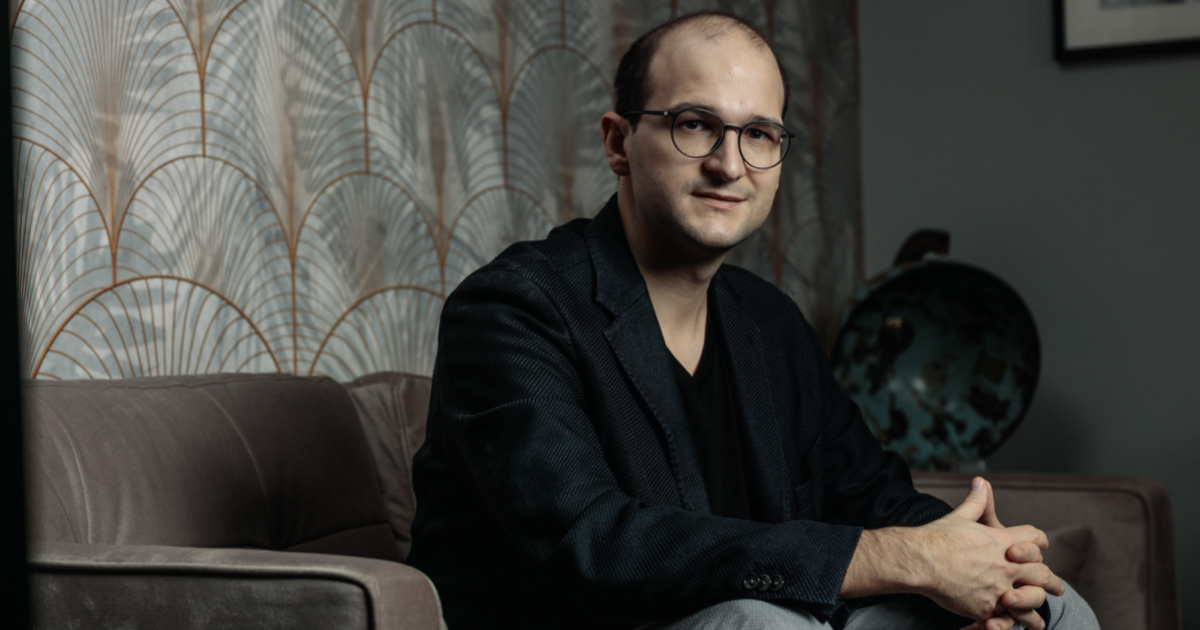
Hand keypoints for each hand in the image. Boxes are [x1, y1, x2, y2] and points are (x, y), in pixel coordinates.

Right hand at [915, 477, 1061, 622]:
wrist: (921, 560)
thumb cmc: (938, 537)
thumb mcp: (961, 515)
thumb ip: (977, 501)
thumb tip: (981, 482)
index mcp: (1003, 541)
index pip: (1035, 539)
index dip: (1039, 543)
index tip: (1041, 548)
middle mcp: (1007, 566)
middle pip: (1041, 574)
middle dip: (1050, 581)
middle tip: (1056, 587)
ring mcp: (998, 589)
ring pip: (1030, 602)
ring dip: (1036, 608)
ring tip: (1039, 620)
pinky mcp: (985, 608)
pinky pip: (1006, 620)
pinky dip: (1010, 624)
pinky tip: (1012, 627)